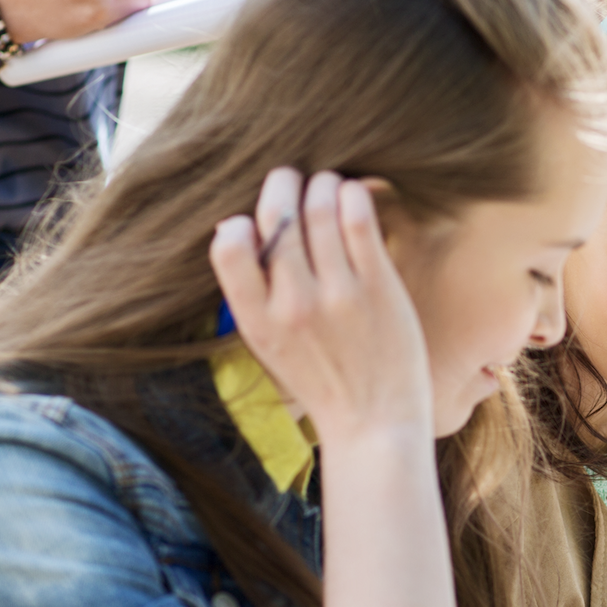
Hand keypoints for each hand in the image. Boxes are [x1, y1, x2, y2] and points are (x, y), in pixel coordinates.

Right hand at [210, 169, 434, 444]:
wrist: (375, 427)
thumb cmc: (322, 383)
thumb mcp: (268, 347)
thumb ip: (250, 295)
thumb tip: (232, 227)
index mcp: (257, 322)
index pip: (228, 248)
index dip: (240, 221)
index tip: (257, 220)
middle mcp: (293, 305)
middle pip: (277, 216)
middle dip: (283, 184)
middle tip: (292, 179)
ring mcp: (338, 294)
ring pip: (319, 207)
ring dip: (321, 184)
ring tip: (327, 186)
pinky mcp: (378, 287)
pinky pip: (359, 219)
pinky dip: (354, 195)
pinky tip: (355, 196)